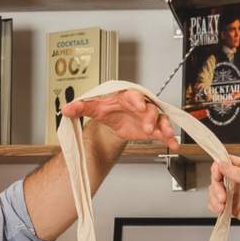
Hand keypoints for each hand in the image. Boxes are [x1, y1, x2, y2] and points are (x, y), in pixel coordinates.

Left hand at [62, 90, 177, 150]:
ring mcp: (148, 116)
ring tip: (166, 135)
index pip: (134, 95)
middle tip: (148, 125)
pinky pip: (163, 132)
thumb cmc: (107, 107)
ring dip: (164, 127)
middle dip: (150, 116)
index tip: (139, 105)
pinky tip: (173, 144)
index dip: (137, 100)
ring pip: (160, 119)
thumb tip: (66, 109)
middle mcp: (141, 105)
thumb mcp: (94, 106)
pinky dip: (169, 138)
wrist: (114, 117)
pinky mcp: (152, 128)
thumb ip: (81, 107)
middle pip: (150, 108)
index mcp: (127, 96)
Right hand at [209, 156, 239, 237]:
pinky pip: (217, 205)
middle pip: (218, 177)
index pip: (227, 162)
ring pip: (215, 191)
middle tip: (222, 195)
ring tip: (222, 205)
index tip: (217, 173)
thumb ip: (239, 174)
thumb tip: (222, 165)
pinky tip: (221, 210)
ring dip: (214, 198)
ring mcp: (236, 194)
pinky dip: (214, 207)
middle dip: (216, 186)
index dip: (219, 166)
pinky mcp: (234, 208)